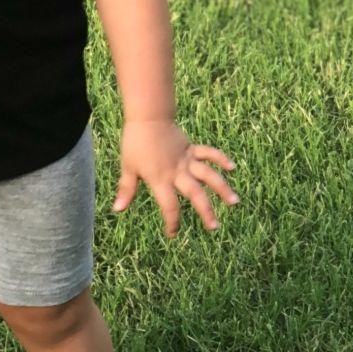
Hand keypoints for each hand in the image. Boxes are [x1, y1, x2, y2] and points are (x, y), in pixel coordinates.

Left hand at [112, 120, 238, 235]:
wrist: (148, 118)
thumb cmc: (135, 144)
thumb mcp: (128, 168)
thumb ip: (126, 190)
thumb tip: (117, 209)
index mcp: (160, 179)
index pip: (169, 205)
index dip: (172, 221)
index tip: (173, 233)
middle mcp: (177, 172)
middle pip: (195, 194)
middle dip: (205, 211)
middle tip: (214, 227)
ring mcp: (186, 160)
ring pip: (208, 175)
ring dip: (222, 188)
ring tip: (234, 201)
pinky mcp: (191, 148)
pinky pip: (209, 154)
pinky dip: (221, 159)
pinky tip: (232, 167)